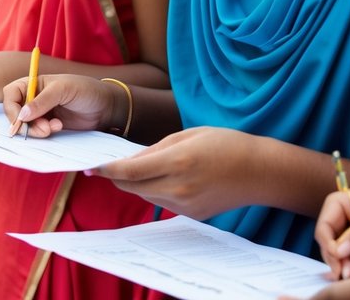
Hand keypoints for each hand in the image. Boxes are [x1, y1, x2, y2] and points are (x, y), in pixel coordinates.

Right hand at [1, 73, 120, 137]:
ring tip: (55, 127)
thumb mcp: (64, 90)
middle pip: (15, 113)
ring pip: (25, 126)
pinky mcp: (48, 125)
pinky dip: (43, 133)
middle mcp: (34, 97)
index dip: (12, 108)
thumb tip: (22, 115)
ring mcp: (41, 112)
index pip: (11, 94)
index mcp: (34, 83)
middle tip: (44, 129)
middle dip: (26, 124)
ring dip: (37, 130)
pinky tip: (58, 127)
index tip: (22, 119)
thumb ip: (42, 101)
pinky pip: (36, 132)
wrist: (105, 107)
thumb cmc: (86, 90)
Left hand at [93, 127, 262, 219]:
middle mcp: (178, 187)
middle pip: (132, 186)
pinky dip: (156, 190)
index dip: (107, 170)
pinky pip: (162, 201)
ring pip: (145, 195)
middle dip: (118, 176)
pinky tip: (166, 177)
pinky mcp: (191, 214)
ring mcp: (185, 205)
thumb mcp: (189, 134)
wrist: (258, 172)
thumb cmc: (226, 144)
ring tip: (143, 167)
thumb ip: (156, 148)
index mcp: (178, 161)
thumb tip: (131, 161)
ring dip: (137, 183)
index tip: (91, 168)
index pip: (130, 170)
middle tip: (108, 166)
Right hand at [316, 193, 349, 279]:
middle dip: (334, 254)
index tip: (336, 253)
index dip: (327, 233)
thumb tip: (340, 250)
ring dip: (341, 265)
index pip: (329, 213)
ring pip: (336, 251)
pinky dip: (348, 270)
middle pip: (329, 235)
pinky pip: (346, 261)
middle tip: (345, 273)